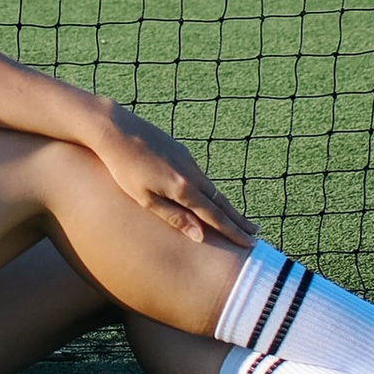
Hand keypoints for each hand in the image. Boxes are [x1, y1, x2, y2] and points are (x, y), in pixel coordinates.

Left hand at [93, 105, 256, 249]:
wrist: (116, 129)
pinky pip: (201, 176)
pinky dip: (210, 190)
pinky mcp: (181, 151)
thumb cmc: (124, 169)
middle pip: (221, 202)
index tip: (249, 243)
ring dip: (225, 205)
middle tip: (256, 232)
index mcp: (183, 189)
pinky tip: (208, 196)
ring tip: (236, 218)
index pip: (214, 216)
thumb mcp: (145, 200)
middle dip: (238, 219)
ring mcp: (188, 160)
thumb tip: (200, 236)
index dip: (233, 231)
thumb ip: (174, 217)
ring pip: (212, 188)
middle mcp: (192, 173)